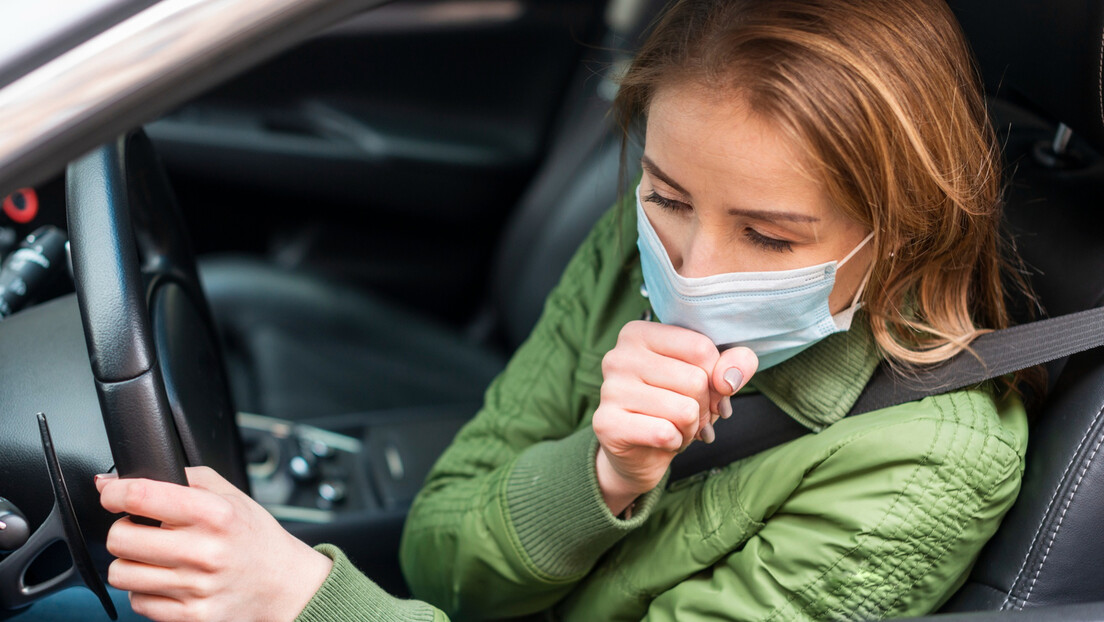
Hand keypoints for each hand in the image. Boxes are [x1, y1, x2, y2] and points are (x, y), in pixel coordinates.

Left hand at [96, 466, 331, 621]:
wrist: (282, 583)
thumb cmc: (253, 536)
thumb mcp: (230, 495)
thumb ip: (185, 478)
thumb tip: (121, 479)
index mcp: (214, 513)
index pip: (142, 496)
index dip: (115, 492)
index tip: (112, 493)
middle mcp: (204, 551)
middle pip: (120, 538)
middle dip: (123, 530)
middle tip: (141, 529)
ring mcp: (196, 587)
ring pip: (121, 573)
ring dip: (130, 563)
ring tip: (154, 557)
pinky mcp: (191, 616)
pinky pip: (137, 602)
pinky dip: (146, 591)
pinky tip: (168, 580)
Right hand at [592, 321, 756, 514]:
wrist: (640, 452)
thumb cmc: (675, 404)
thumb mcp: (711, 378)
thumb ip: (734, 364)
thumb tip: (729, 378)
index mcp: (639, 333)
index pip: (701, 348)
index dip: (719, 377)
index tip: (710, 391)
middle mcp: (618, 356)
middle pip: (695, 380)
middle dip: (704, 407)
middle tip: (690, 415)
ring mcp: (609, 389)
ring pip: (685, 410)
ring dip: (691, 427)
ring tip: (676, 427)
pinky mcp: (607, 424)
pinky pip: (665, 433)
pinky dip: (675, 443)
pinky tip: (663, 440)